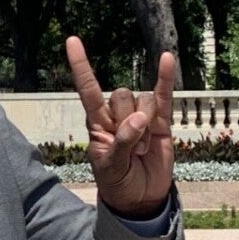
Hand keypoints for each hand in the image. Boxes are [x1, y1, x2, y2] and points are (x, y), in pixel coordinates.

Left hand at [67, 36, 174, 217]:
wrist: (140, 199)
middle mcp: (117, 115)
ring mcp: (140, 117)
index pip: (88, 89)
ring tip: (143, 151)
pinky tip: (167, 58)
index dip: (81, 66)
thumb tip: (140, 119)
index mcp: (96, 123)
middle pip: (122, 95)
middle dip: (128, 120)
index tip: (72, 40)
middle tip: (130, 149)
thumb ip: (123, 142)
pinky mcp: (161, 123)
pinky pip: (163, 95)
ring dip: (146, 125)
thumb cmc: (118, 182)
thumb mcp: (112, 167)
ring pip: (144, 100)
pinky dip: (166, 77)